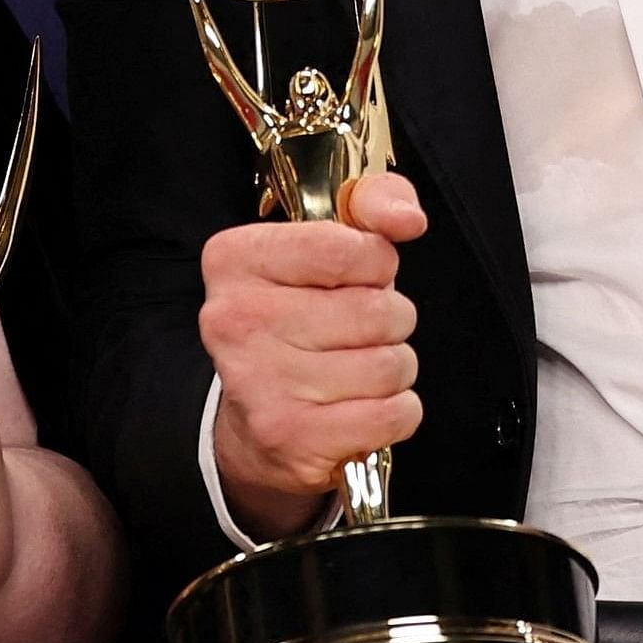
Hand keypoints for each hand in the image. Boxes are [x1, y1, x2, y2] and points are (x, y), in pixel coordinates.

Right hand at [201, 170, 425, 536]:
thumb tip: (407, 217)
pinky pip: (395, 413)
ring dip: (393, 368)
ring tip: (358, 370)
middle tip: (359, 330)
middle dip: (390, 320)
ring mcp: (261, 383)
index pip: (345, 248)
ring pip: (391, 364)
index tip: (361, 275)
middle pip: (376, 310)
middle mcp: (237, 320)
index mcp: (235, 260)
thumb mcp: (321, 246)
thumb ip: (370, 203)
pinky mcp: (292, 438)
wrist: (254, 425)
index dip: (376, 263)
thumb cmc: (296, 323)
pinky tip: (361, 407)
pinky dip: (396, 411)